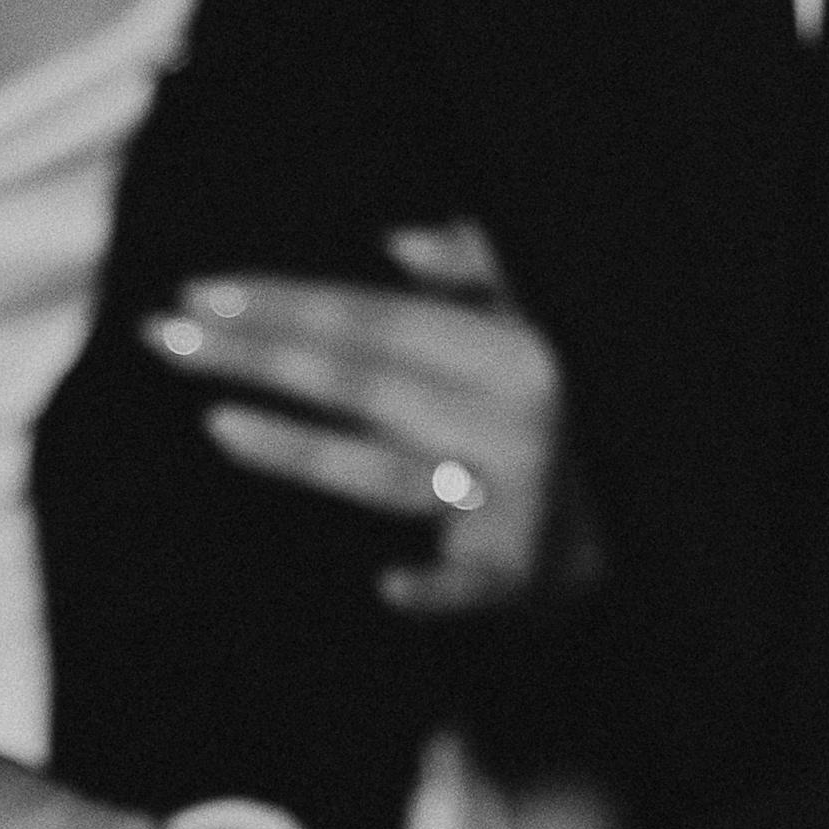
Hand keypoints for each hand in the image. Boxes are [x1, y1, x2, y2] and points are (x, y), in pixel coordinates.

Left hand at [143, 222, 595, 615]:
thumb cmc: (588, 404)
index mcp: (516, 348)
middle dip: (260, 357)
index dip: (287, 302)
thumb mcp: (553, 315)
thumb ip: (482, 267)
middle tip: (163, 338)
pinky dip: (440, 588)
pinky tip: (389, 588)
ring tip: (215, 422)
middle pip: (362, 382)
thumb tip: (393, 240)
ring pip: (390, 472)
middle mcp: (513, 418)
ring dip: (303, 450)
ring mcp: (519, 500)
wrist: (664, 509)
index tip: (202, 290)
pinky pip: (478, 585)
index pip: (376, 318)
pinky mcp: (528, 575)